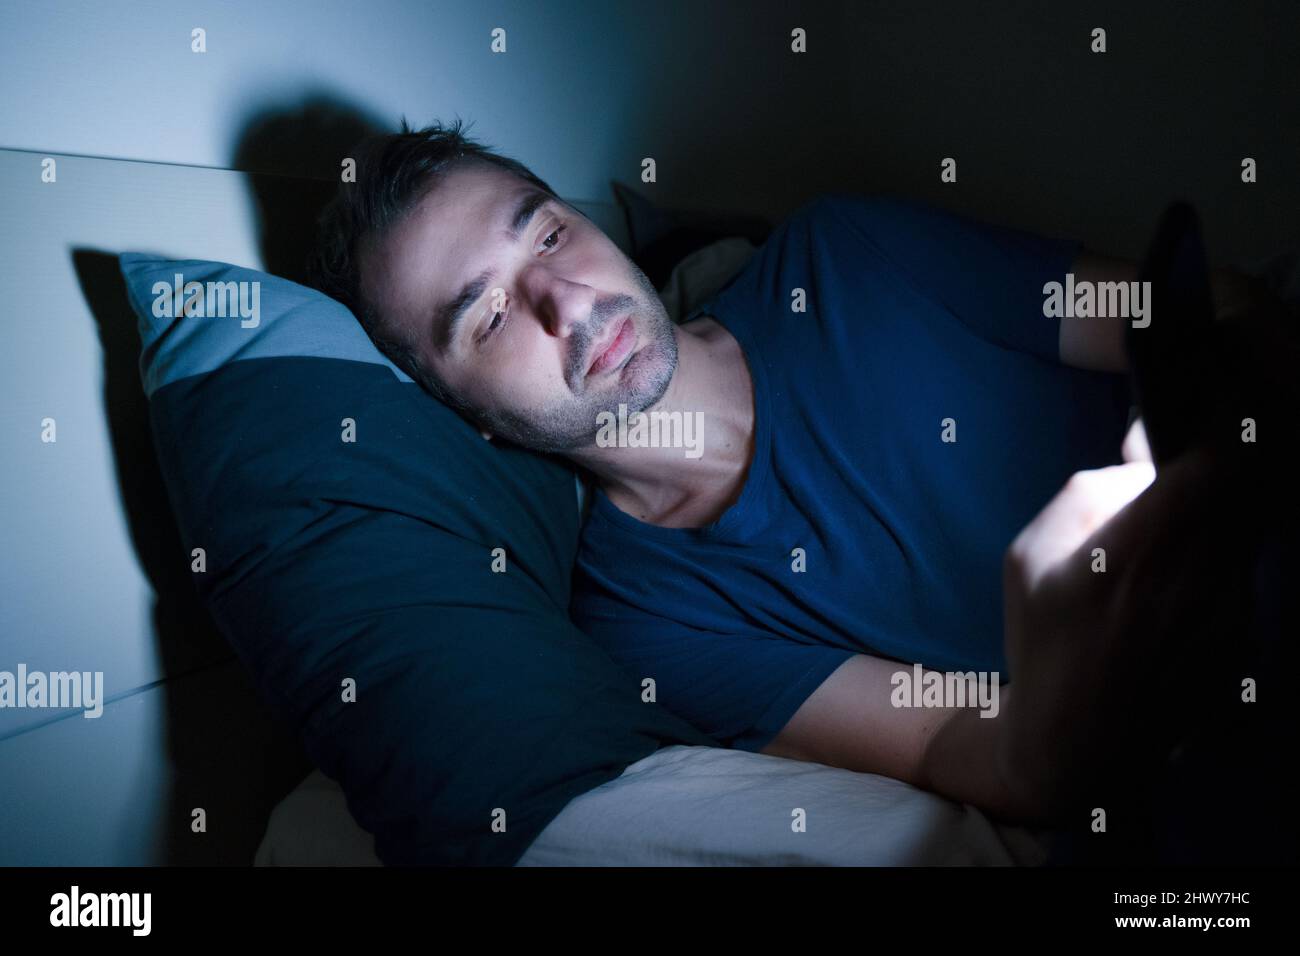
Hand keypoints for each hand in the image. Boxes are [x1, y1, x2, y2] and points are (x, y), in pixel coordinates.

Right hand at [997, 419, 1246, 816]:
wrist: (1080, 746)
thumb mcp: (1028, 556)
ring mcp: (1232, 614)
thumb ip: (1089, 490)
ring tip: (1156, 553)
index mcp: (1139, 553)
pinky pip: (1239, 574)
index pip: (1221, 463)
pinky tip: (1167, 600)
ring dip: (1213, 522)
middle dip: (1216, 469)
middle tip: (1170, 480)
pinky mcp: (1246, 639)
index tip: (1192, 424)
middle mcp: (1200, 580)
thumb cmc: (1042, 645)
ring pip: (1244, 530)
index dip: (1219, 428)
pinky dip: (1213, 566)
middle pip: (1248, 489)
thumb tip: (1144, 449)